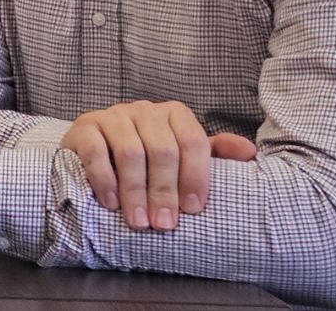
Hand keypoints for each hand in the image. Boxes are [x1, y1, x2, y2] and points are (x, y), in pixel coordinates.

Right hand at [61, 100, 257, 231]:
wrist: (97, 148)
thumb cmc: (148, 158)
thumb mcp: (183, 155)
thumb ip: (214, 152)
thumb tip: (250, 152)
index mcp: (174, 114)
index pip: (192, 140)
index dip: (195, 176)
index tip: (193, 210)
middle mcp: (144, 110)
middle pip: (162, 149)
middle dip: (164, 191)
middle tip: (164, 225)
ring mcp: (113, 116)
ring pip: (130, 151)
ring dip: (136, 191)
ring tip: (139, 221)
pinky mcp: (85, 127)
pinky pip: (95, 151)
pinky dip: (105, 179)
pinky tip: (111, 203)